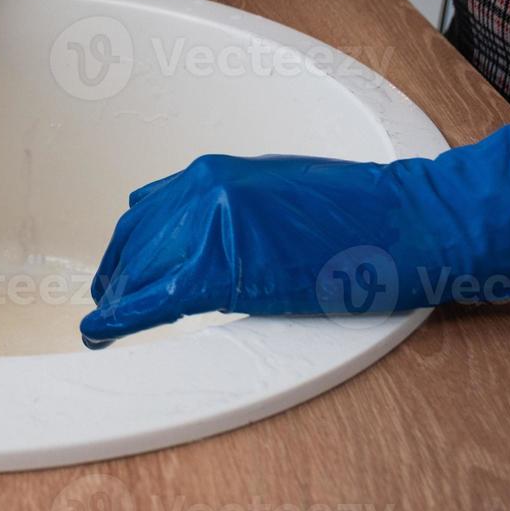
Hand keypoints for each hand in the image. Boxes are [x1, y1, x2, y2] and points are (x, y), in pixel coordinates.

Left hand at [81, 78, 509, 347]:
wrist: (409, 220)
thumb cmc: (358, 214)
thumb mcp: (275, 192)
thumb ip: (226, 211)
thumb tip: (193, 242)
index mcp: (212, 174)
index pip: (145, 215)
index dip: (125, 252)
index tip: (115, 277)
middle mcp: (200, 191)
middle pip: (134, 245)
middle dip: (116, 281)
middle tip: (104, 311)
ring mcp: (209, 226)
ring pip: (138, 273)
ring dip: (116, 304)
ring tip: (102, 330)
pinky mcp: (224, 268)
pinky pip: (153, 300)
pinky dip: (119, 321)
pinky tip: (100, 336)